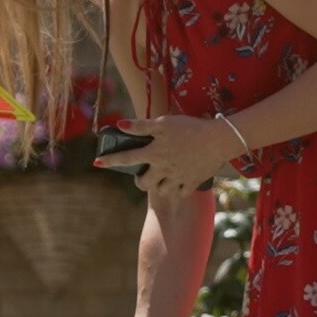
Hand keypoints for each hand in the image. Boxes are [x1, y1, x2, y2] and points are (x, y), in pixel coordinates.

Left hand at [95, 114, 237, 201]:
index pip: (126, 158)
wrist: (219, 140)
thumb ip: (141, 126)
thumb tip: (120, 125)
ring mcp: (177, 178)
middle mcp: (163, 168)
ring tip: (163, 178)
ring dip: (159, 186)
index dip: (110, 160)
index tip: (97, 163)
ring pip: (161, 190)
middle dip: (141, 181)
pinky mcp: (192, 183)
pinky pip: (181, 193)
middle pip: (144, 183)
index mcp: (154, 152)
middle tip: (145, 174)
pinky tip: (179, 184)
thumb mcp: (164, 122)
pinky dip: (178, 191)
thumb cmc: (190, 127)